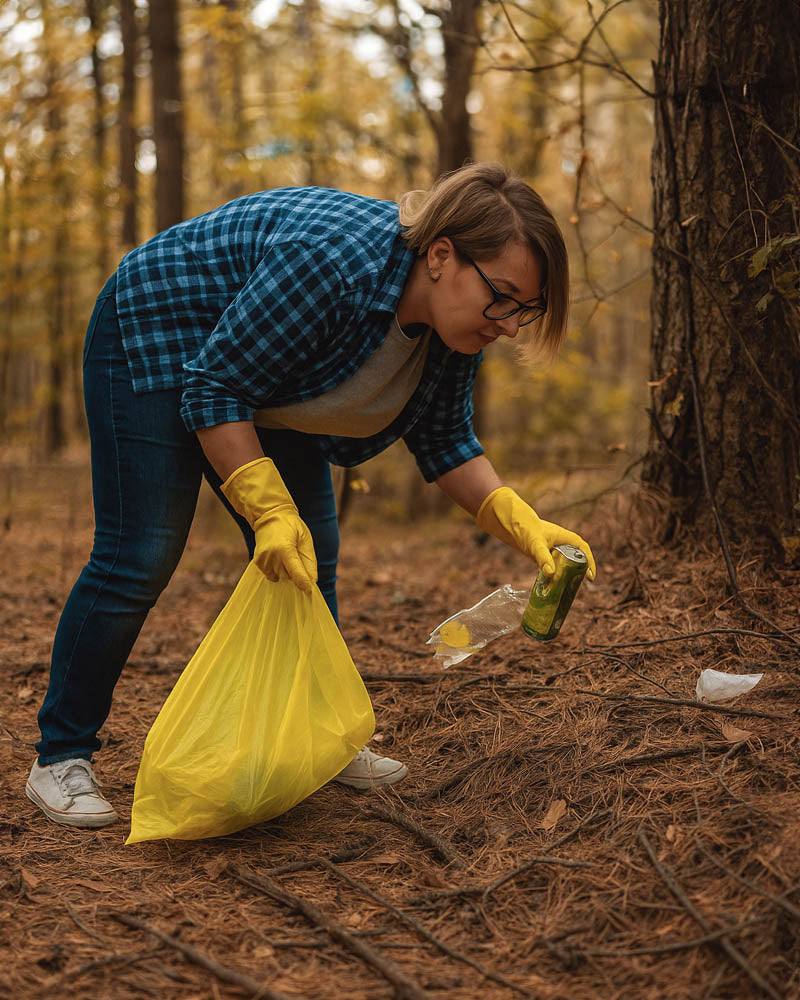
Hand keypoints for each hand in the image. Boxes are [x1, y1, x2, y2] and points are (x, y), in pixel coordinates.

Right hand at [221, 457, 317, 592]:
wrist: (270, 516)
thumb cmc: (292, 527)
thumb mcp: (305, 540)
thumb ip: (309, 562)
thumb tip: (312, 582)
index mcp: (285, 549)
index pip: (296, 573)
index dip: (304, 584)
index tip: (309, 592)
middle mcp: (272, 556)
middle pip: (289, 577)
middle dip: (296, 572)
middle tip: (296, 557)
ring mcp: (263, 560)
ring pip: (280, 577)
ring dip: (286, 571)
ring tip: (286, 554)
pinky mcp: (258, 563)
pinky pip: (272, 575)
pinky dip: (277, 570)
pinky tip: (278, 557)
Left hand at [475, 486, 595, 580]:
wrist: (511, 524)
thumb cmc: (525, 529)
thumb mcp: (535, 544)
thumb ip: (543, 558)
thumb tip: (551, 574)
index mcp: (566, 538)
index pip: (583, 549)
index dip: (590, 562)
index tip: (591, 576)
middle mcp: (562, 544)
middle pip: (577, 558)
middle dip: (581, 571)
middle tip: (580, 586)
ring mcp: (554, 550)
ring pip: (567, 564)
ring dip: (569, 575)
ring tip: (569, 589)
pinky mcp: (546, 556)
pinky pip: (556, 567)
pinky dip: (557, 576)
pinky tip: (553, 587)